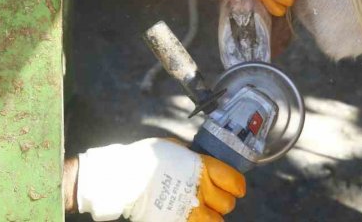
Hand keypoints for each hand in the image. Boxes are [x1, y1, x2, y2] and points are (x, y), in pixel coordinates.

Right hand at [76, 138, 245, 221]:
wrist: (123, 177)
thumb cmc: (145, 157)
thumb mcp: (173, 147)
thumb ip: (189, 155)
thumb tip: (195, 156)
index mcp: (202, 167)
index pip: (233, 180)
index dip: (237, 185)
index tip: (235, 187)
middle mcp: (200, 189)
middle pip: (227, 203)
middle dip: (223, 201)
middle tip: (214, 197)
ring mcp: (190, 209)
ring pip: (216, 221)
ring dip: (212, 217)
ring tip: (202, 211)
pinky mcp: (179, 221)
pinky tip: (190, 216)